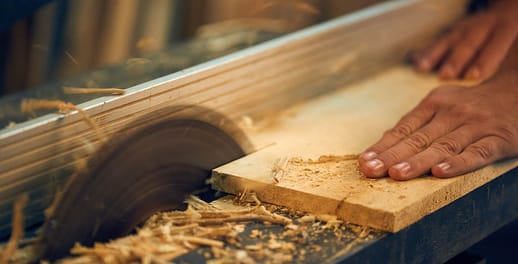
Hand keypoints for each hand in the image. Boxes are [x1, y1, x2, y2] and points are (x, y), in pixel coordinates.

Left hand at [358, 70, 517, 179]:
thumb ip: (416, 124)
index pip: (403, 129)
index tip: (364, 161)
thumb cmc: (471, 105)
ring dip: (418, 161)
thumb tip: (383, 144)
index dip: (383, 146)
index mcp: (434, 103)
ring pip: (443, 146)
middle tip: (371, 170)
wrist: (517, 92)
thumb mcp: (442, 104)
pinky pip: (477, 153)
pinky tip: (440, 173)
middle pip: (418, 139)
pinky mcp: (499, 139)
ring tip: (397, 174)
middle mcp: (453, 112)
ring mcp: (476, 125)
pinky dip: (458, 163)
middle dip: (391, 156)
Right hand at [412, 0, 517, 80]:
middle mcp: (483, 26)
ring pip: (448, 41)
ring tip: (421, 68)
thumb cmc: (509, 34)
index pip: (495, 45)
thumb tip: (489, 76)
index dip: (484, 60)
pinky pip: (436, 41)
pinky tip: (413, 59)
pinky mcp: (451, 31)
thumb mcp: (512, 39)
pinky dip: (424, 50)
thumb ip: (501, 55)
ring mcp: (464, 28)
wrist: (504, 11)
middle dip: (455, 60)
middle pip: (467, 43)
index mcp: (504, 28)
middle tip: (445, 75)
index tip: (472, 76)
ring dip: (433, 56)